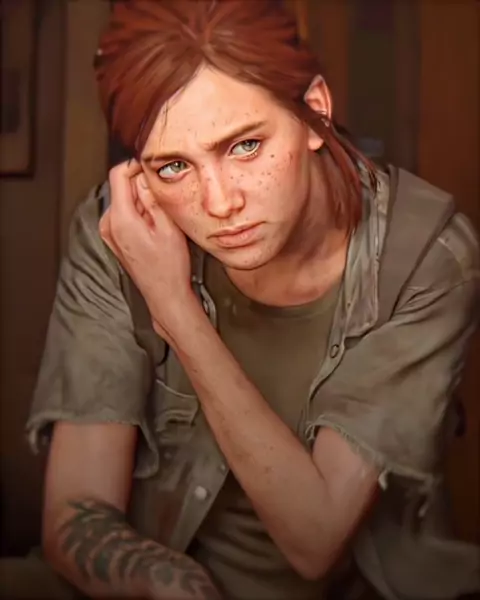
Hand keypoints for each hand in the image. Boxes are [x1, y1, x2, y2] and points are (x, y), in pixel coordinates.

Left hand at [99, 160, 195, 336]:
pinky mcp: (114, 239)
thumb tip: (145, 175)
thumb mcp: (168, 227)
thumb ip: (153, 198)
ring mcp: (109, 233)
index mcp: (120, 219)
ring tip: (163, 219)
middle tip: (166, 200)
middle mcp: (108, 224)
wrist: (165, 294)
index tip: (154, 169)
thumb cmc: (169, 266)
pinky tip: (155, 228)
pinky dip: (139, 214)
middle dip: (143, 188)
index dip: (136, 166)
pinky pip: (124, 214)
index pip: (118, 174)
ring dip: (142, 202)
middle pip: (122, 188)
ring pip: (125, 201)